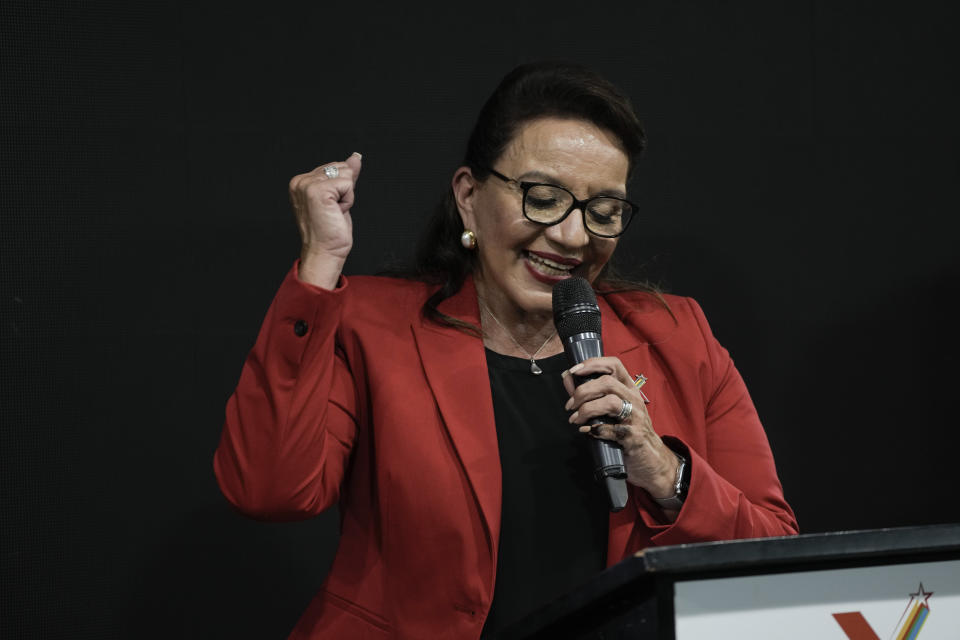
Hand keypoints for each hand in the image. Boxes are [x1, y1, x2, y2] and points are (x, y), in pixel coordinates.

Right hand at [288, 152, 362, 287]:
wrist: (325, 252)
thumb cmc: (330, 231)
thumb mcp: (339, 197)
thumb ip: (345, 176)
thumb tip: (355, 157)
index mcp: (301, 181)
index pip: (335, 167)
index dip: (341, 189)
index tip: (329, 207)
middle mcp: (301, 181)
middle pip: (341, 168)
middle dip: (344, 191)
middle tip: (332, 211)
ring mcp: (308, 185)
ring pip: (346, 175)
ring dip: (346, 196)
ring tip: (333, 213)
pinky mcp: (318, 191)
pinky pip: (348, 184)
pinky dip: (348, 201)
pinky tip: (336, 213)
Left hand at [562, 357, 678, 501]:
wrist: (650, 460)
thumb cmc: (626, 431)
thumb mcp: (610, 410)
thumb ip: (588, 393)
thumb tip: (567, 378)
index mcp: (628, 388)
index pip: (613, 365)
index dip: (592, 364)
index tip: (573, 372)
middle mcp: (634, 399)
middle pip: (607, 383)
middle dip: (582, 392)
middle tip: (570, 406)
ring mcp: (637, 417)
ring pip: (610, 402)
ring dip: (587, 410)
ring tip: (575, 420)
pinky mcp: (635, 436)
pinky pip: (613, 429)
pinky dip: (596, 429)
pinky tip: (588, 431)